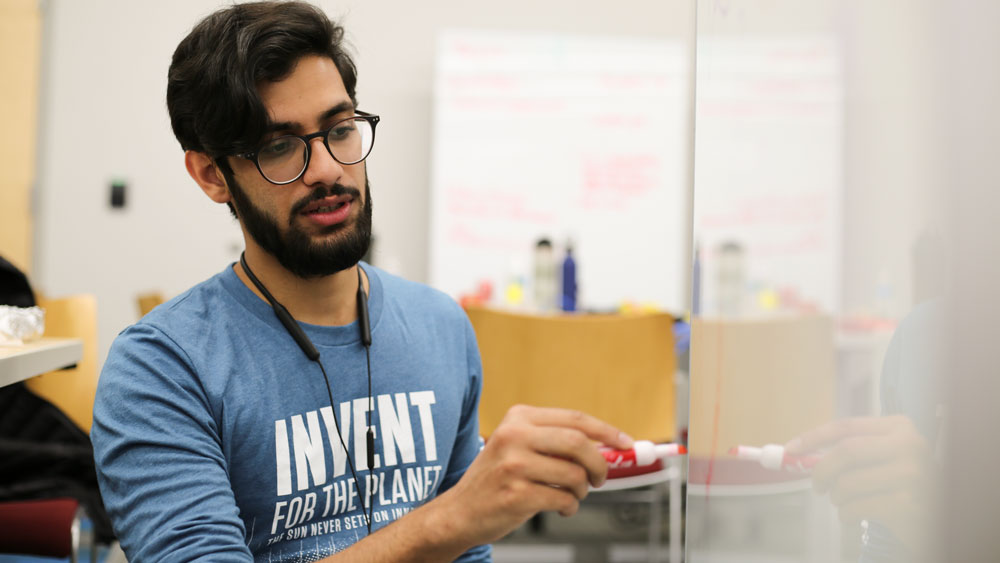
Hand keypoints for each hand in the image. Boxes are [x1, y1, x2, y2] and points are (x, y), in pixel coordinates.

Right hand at [435, 404, 632, 546]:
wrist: (460, 511)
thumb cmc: (497, 479)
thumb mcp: (518, 445)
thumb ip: (555, 440)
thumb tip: (607, 445)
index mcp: (518, 418)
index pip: (574, 419)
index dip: (606, 431)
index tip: (625, 443)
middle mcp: (514, 436)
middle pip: (578, 443)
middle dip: (599, 463)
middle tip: (601, 478)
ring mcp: (514, 465)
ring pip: (574, 475)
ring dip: (582, 490)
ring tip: (572, 495)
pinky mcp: (517, 494)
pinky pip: (563, 500)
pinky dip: (569, 506)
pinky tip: (559, 506)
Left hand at [786, 415, 936, 550]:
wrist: (937, 521)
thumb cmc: (900, 484)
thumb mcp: (883, 457)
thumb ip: (850, 450)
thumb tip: (797, 452)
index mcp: (900, 428)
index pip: (846, 426)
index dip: (813, 437)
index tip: (790, 449)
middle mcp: (910, 446)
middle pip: (846, 452)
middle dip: (821, 471)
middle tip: (816, 486)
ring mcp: (912, 476)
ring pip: (848, 483)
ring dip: (837, 498)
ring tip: (845, 502)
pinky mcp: (908, 505)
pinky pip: (857, 508)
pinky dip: (846, 515)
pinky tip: (857, 516)